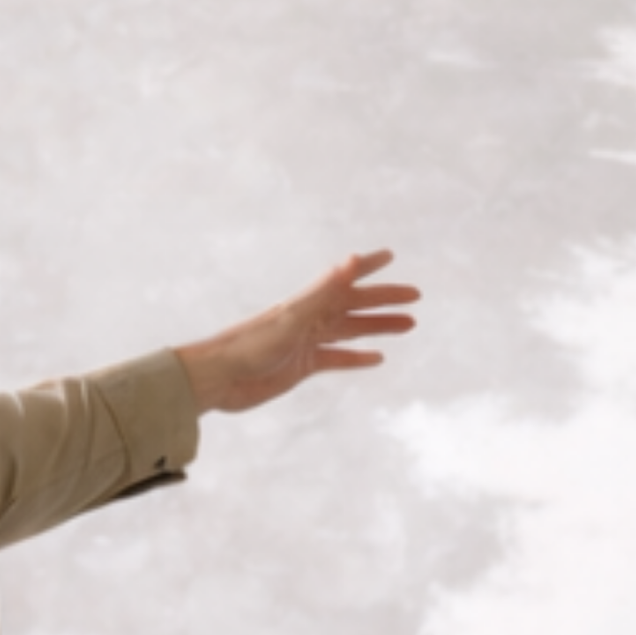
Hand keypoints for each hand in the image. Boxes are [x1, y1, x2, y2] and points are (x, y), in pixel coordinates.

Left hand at [177, 252, 418, 416]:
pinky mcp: (302, 367)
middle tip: (415, 297)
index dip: (369, 267)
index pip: (346, 279)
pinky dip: (357, 358)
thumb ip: (324, 289)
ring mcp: (307, 343)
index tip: (391, 256)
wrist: (219, 378)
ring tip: (408, 325)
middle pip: (355, 306)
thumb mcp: (293, 316)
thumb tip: (353, 259)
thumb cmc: (250, 344)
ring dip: (377, 327)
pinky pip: (336, 359)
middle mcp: (311, 318)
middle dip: (385, 300)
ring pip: (350, 331)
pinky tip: (376, 358)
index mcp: (309, 301)